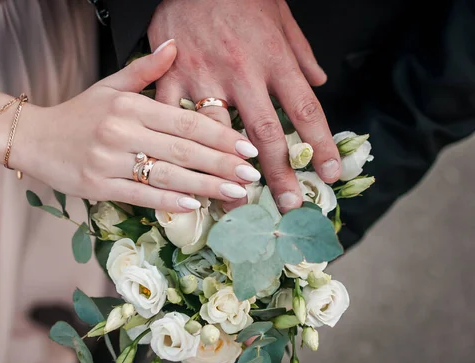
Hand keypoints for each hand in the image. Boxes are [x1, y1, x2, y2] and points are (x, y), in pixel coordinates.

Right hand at [13, 40, 260, 212]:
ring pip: (166, 175)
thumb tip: (174, 44)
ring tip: (235, 194)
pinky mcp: (97, 186)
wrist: (34, 138)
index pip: (185, 121)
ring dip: (204, 186)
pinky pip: (140, 195)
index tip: (247, 148)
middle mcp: (121, 131)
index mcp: (130, 105)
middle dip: (222, 165)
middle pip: (182, 150)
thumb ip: (146, 70)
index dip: (220, 136)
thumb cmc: (79, 114)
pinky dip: (168, 201)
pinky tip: (194, 205)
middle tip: (252, 176)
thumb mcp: (110, 86)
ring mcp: (108, 160)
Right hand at [148, 0, 340, 211]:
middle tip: (288, 206)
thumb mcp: (282, 17)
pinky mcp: (172, 75)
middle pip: (264, 133)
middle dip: (279, 173)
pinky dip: (178, 148)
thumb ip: (301, 53)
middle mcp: (242, 72)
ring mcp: (203, 76)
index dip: (319, 144)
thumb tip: (319, 82)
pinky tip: (183, 173)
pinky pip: (173, 118)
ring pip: (218, 135)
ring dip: (226, 172)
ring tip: (236, 204)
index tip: (328, 174)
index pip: (304, 109)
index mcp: (273, 58)